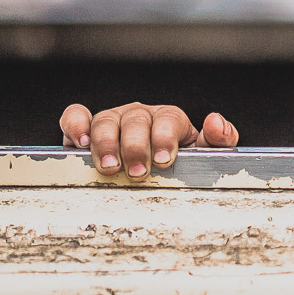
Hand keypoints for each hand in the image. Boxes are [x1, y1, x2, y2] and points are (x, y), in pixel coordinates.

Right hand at [58, 102, 239, 177]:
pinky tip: (80, 142)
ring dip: (106, 142)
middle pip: (135, 120)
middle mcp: (139, 117)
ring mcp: (112, 122)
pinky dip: (75, 124)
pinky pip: (75, 117)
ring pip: (105, 120)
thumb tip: (216, 122)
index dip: (165, 136)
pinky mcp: (84, 131)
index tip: (165, 159)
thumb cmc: (180, 165)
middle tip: (138, 172)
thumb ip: (219, 142)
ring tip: (110, 167)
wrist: (152, 177)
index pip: (168, 118)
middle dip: (136, 146)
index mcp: (168, 120)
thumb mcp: (206, 156)